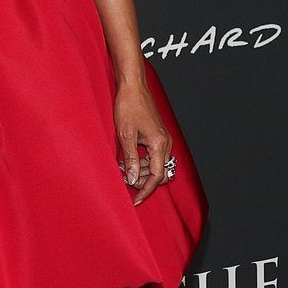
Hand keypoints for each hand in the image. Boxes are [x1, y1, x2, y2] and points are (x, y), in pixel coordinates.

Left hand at [114, 80, 171, 207]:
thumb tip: (131, 178)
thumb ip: (130, 159)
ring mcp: (163, 140)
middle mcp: (165, 143)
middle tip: (124, 178)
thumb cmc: (129, 106)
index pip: (157, 176)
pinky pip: (153, 157)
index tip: (135, 200)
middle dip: (143, 181)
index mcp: (160, 144)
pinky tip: (127, 159)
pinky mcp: (157, 136)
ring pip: (156, 166)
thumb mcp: (125, 136)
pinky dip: (142, 162)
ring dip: (141, 171)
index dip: (146, 190)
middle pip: (159, 174)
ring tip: (122, 167)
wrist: (132, 87)